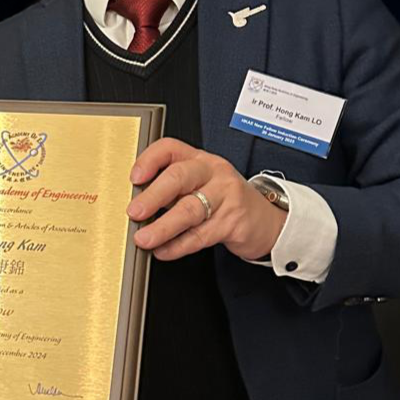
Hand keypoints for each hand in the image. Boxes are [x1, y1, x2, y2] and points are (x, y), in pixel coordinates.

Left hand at [126, 138, 287, 261]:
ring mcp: (226, 196)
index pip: (170, 148)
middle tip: (135, 212)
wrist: (265, 219)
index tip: (134, 178)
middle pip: (179, 177)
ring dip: (162, 227)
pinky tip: (164, 250)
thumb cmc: (224, 199)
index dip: (149, 160)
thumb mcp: (200, 183)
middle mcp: (213, 173)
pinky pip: (200, 235)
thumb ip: (171, 189)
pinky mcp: (233, 222)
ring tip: (144, 239)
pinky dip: (178, 245)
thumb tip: (136, 204)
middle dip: (153, 196)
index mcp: (199, 159)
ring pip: (189, 210)